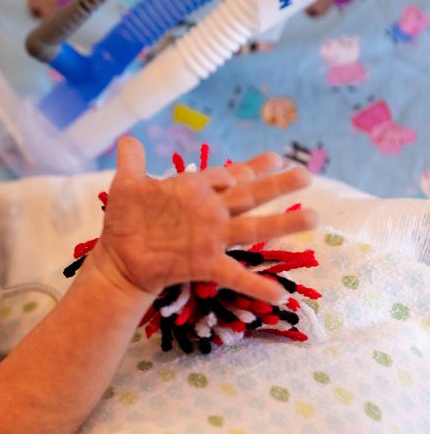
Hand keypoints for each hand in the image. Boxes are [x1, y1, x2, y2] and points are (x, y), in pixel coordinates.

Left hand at [89, 137, 317, 303]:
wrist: (119, 260)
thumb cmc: (126, 223)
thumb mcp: (127, 187)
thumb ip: (131, 161)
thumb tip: (127, 138)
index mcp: (197, 191)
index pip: (229, 175)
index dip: (250, 168)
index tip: (275, 158)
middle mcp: (210, 213)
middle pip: (249, 195)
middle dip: (277, 184)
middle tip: (306, 174)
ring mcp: (210, 239)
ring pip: (252, 228)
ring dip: (283, 224)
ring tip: (314, 217)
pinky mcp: (204, 263)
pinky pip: (234, 275)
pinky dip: (256, 285)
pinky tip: (280, 295)